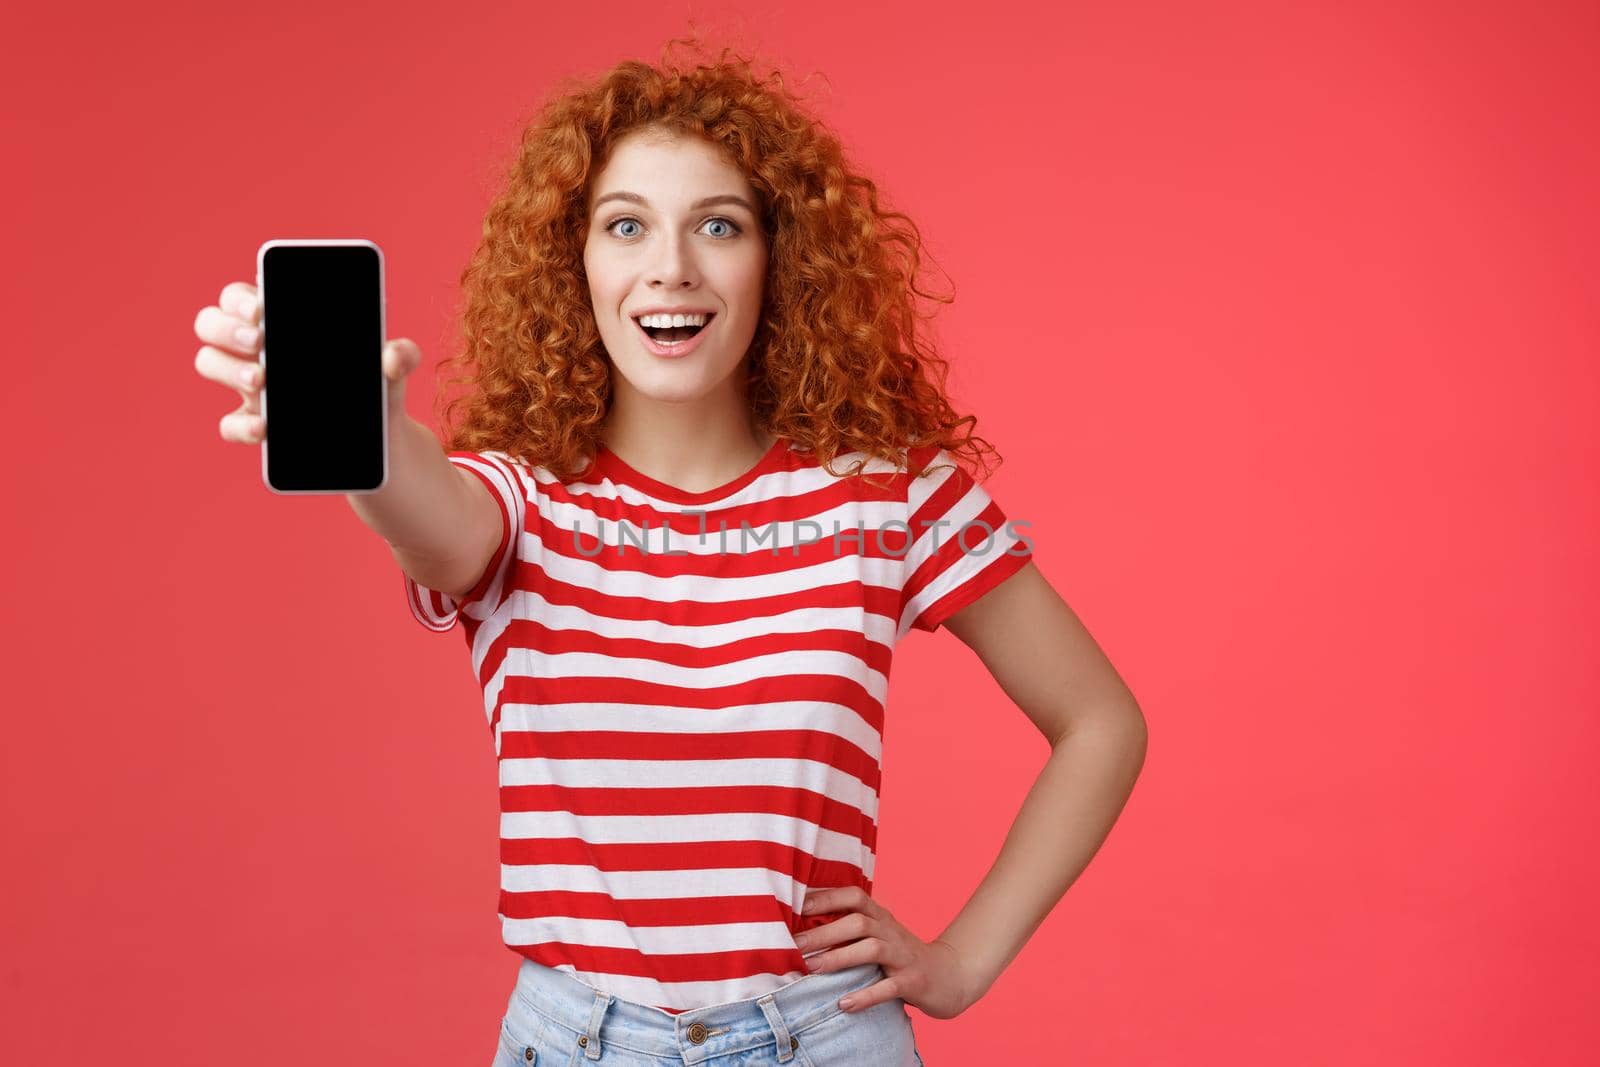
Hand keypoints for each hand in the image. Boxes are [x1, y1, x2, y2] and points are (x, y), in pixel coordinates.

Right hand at [194, 279, 423, 444]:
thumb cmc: (377, 384)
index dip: (242, 298)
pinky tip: (265, 426)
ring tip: (261, 379)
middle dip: (225, 326)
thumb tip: (393, 356)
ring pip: (209, 363)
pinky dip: (241, 425)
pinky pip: (229, 424)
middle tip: (259, 339)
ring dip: (228, 368)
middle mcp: (255, 349)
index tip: (263, 307)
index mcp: (281, 321)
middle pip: (210, 323)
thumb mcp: (392, 367)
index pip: (241, 296)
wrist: (381, 438)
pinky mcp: (256, 425)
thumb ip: (401, 354)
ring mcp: (250, 388)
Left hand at [793, 886, 978, 1019]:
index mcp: (881, 917)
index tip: (796, 905)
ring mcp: (903, 956)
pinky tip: (845, 1003)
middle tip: (794, 944)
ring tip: (812, 968)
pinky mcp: (912, 982)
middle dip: (824, 932)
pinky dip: (865, 996)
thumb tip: (803, 928)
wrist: (948, 976)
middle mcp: (892, 931)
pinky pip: (888, 988)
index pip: (854, 896)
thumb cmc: (900, 956)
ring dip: (839, 958)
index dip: (827, 897)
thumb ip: (850, 929)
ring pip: (871, 949)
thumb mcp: (879, 936)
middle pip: (858, 922)